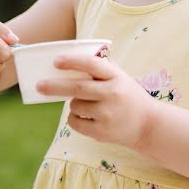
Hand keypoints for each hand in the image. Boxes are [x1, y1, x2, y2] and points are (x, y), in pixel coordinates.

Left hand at [37, 54, 154, 147]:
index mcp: (117, 78)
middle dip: (54, 86)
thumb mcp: (122, 78)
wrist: (148, 125)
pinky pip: (75, 122)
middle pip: (77, 88)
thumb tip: (75, 57)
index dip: (73, 62)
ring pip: (74, 106)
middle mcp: (112, 94)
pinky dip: (74, 118)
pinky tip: (85, 117)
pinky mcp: (102, 131)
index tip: (56, 61)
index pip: (92, 65)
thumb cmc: (130, 97)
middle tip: (39, 85)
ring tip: (88, 106)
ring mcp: (107, 114)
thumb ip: (104, 68)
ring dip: (73, 104)